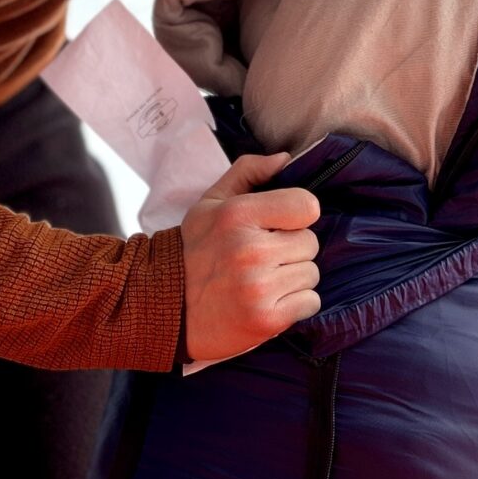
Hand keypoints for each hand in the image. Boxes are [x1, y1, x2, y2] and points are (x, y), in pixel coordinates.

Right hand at [180, 152, 320, 364]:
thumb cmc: (194, 253)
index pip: (307, 206)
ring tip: (262, 280)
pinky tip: (268, 301)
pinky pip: (310, 302)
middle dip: (292, 249)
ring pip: (311, 274)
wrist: (166, 309)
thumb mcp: (210, 203)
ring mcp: (259, 287)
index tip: (280, 225)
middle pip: (310, 242)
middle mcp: (250, 250)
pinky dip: (295, 304)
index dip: (297, 215)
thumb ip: (247, 172)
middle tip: (263, 258)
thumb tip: (286, 159)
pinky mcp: (266, 319)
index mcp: (238, 215)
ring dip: (293, 278)